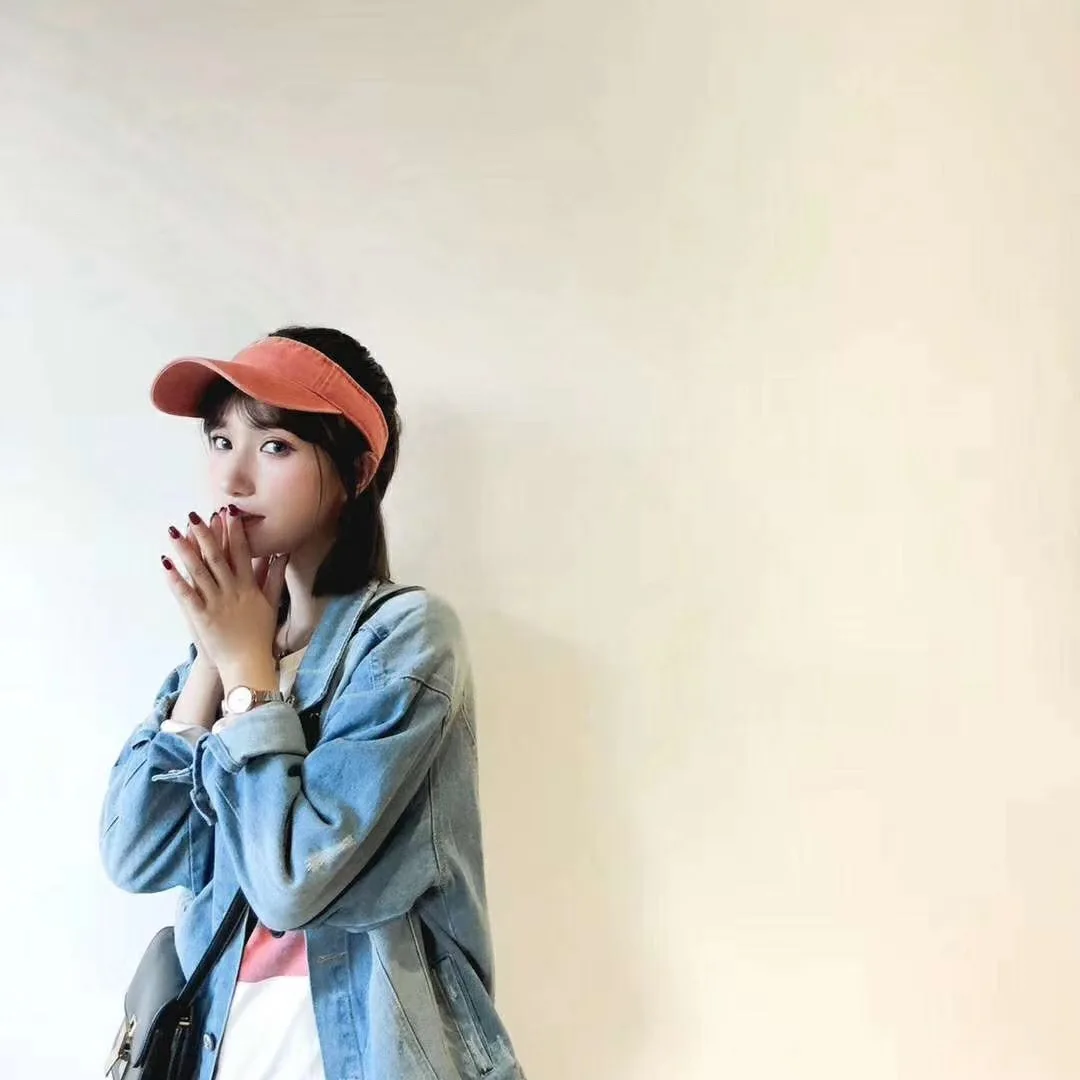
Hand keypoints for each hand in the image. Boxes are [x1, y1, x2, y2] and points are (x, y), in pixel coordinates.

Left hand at [162, 507, 287, 686]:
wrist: (247, 663)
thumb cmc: (260, 634)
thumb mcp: (272, 603)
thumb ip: (275, 576)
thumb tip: (282, 553)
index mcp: (249, 587)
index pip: (242, 552)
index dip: (234, 531)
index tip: (228, 512)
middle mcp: (232, 591)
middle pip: (217, 557)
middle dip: (205, 535)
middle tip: (194, 516)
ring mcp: (216, 604)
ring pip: (198, 571)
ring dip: (185, 550)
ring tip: (173, 533)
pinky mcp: (202, 617)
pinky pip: (187, 595)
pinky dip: (176, 579)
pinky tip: (166, 564)